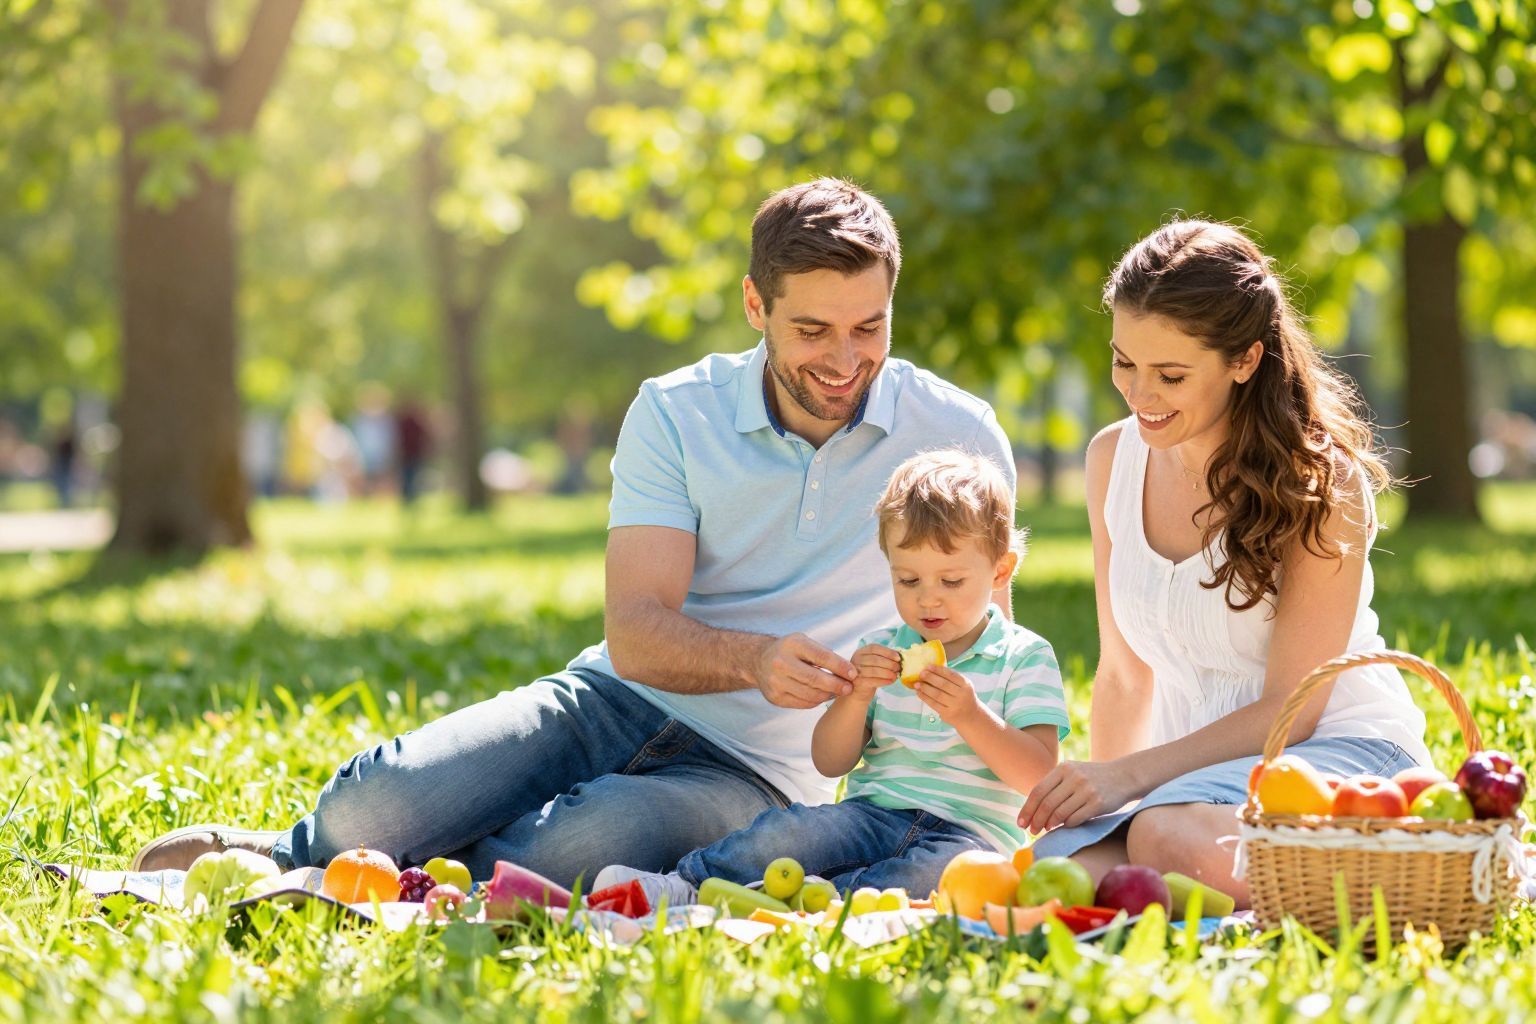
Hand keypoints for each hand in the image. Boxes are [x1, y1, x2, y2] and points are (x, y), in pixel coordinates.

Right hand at [755, 633, 856, 708]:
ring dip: (828, 695)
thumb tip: (849, 671)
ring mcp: (776, 682)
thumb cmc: (789, 650)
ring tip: (838, 692)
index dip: (840, 666)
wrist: (758, 660)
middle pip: (815, 679)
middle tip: (849, 688)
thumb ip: (824, 654)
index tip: (853, 674)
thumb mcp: (804, 642)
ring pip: (810, 694)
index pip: (821, 657)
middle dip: (836, 685)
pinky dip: (817, 701)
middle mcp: (781, 663)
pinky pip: (803, 703)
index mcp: (792, 645)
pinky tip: (823, 696)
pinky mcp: (775, 697)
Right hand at [851, 644, 899, 698]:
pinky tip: (891, 681)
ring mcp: (856, 671)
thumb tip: (900, 655)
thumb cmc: (869, 674)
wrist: (859, 690)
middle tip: (899, 668)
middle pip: (875, 659)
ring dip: (888, 673)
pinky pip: (874, 681)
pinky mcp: (859, 682)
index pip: (874, 648)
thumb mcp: (875, 663)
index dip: (888, 652)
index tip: (898, 658)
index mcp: (861, 652)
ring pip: (875, 670)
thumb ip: (885, 658)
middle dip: (890, 664)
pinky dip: (885, 681)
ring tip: (896, 675)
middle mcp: (856, 660)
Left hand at [913, 665, 984, 727]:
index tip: (929, 666)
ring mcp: (954, 705)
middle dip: (930, 678)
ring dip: (925, 688)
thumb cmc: (964, 698)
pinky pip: (933, 704)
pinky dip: (925, 697)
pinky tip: (919, 693)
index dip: (939, 670)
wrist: (971, 717)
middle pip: (943, 684)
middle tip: (921, 674)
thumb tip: (931, 670)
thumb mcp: (963, 687)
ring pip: (937, 695)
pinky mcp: (947, 714)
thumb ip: (951, 679)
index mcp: (966, 685)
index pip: (951, 675)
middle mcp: (962, 695)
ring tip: (917, 684)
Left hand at [1016, 759, 1138, 834]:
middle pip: (1047, 804)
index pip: (1038, 791)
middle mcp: (1074, 777)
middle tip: (1032, 831)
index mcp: (1063, 768)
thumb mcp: (1072, 772)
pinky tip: (1064, 826)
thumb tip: (1032, 809)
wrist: (1124, 776)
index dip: (1027, 809)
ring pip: (1060, 813)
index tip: (1020, 823)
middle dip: (1036, 821)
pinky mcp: (1098, 803)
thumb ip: (1054, 785)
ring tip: (1045, 829)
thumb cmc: (1092, 777)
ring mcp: (1087, 790)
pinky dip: (1066, 825)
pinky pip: (1075, 819)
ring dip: (1049, 825)